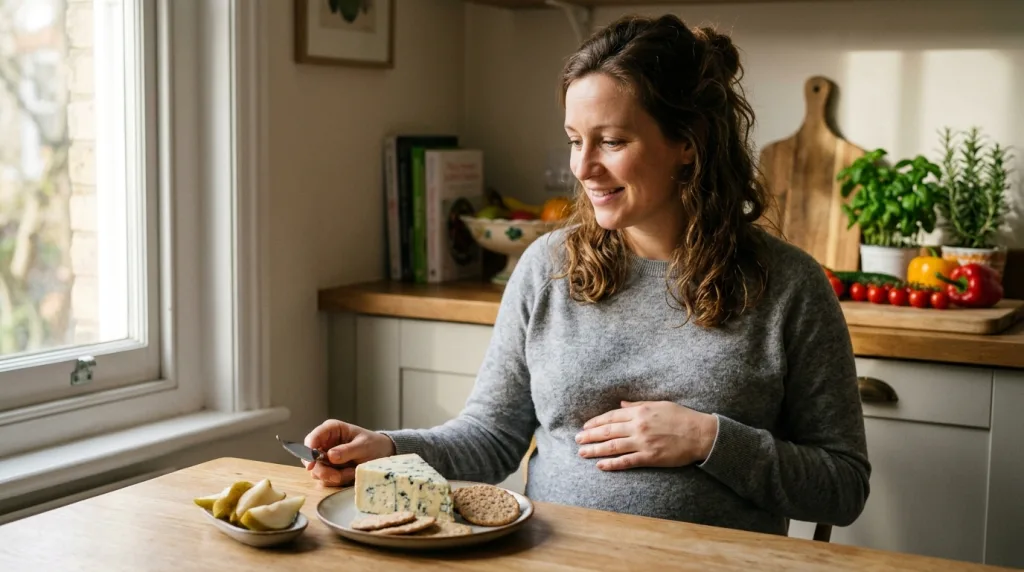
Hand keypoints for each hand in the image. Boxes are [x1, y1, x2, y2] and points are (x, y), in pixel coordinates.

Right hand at [303, 419, 395, 485]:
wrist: (383, 455)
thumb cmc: (373, 444)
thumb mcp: (364, 446)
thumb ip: (347, 450)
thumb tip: (330, 456)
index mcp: (331, 430)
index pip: (312, 438)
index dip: (308, 451)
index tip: (312, 463)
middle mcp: (324, 443)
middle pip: (310, 459)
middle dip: (323, 470)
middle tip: (337, 476)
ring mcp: (325, 458)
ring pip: (317, 472)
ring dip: (333, 476)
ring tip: (352, 471)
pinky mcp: (329, 470)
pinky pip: (325, 479)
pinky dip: (338, 480)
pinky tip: (351, 474)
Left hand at [575, 401, 717, 470]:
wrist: (700, 434)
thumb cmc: (682, 417)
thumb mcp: (659, 404)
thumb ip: (637, 405)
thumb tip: (621, 405)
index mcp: (640, 412)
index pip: (611, 417)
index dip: (596, 422)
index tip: (585, 427)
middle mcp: (638, 426)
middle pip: (607, 431)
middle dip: (590, 436)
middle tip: (577, 440)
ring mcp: (643, 443)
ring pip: (612, 446)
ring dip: (595, 450)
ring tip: (582, 453)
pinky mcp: (649, 457)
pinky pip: (626, 461)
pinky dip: (612, 464)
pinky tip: (600, 465)